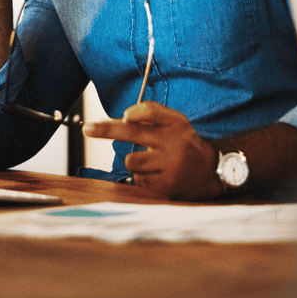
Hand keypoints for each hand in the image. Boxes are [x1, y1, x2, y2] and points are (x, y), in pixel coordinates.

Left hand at [83, 101, 222, 199]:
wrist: (209, 169)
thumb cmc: (182, 140)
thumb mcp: (174, 121)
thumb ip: (151, 113)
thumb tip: (125, 116)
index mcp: (175, 123)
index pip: (153, 112)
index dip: (137, 112)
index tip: (125, 116)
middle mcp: (173, 142)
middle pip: (133, 133)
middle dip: (106, 130)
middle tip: (87, 128)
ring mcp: (169, 165)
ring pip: (131, 160)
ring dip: (134, 160)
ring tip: (151, 160)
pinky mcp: (166, 185)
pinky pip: (138, 179)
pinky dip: (142, 176)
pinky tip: (156, 173)